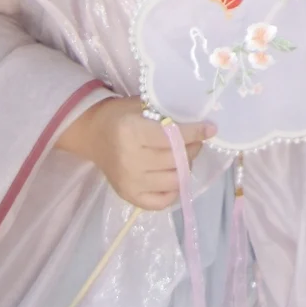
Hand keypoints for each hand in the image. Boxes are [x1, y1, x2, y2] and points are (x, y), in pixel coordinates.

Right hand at [57, 96, 215, 209]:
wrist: (94, 135)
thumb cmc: (121, 115)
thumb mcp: (142, 105)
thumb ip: (167, 114)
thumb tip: (200, 125)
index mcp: (132, 133)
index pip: (171, 137)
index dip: (194, 133)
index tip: (211, 129)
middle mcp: (130, 161)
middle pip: (175, 160)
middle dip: (193, 149)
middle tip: (196, 140)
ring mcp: (129, 182)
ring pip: (173, 181)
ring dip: (186, 167)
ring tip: (185, 156)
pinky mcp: (129, 197)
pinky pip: (161, 201)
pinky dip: (174, 190)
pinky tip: (175, 175)